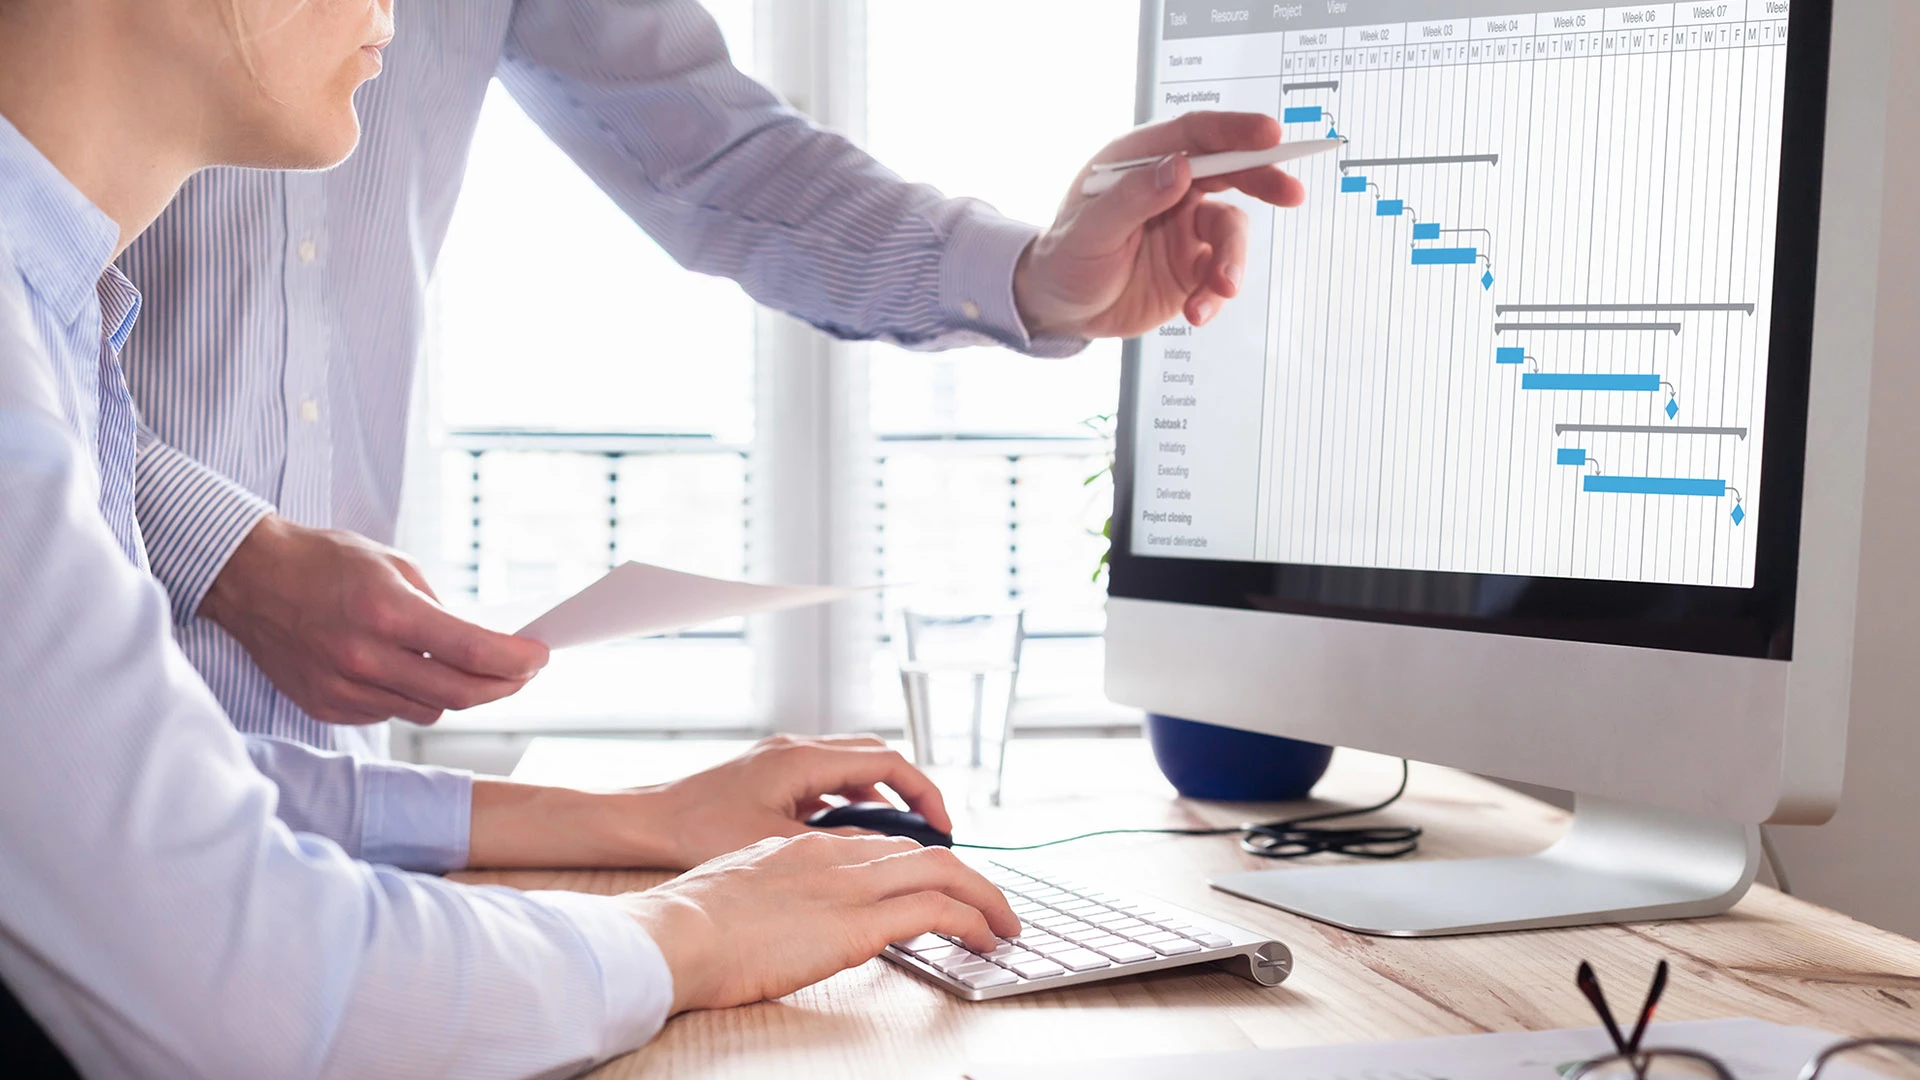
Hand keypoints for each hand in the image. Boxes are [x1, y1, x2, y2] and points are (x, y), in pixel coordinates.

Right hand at [201, 514, 548, 725]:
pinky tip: (407, 671)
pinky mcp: (327, 707)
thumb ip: (438, 609)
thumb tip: (480, 644)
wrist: (250, 579)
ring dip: (456, 692)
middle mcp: (364, 657)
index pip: (472, 652)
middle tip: (522, 673)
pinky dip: (410, 695)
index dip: (516, 661)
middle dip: (503, 685)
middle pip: (460, 693)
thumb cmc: (323, 562)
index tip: (539, 657)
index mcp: (387, 612)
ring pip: (428, 709)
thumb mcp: (394, 565)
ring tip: (465, 668)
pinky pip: (390, 713)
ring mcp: (343, 688)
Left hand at [463, 734, 955, 870]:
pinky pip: (827, 777)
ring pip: (852, 764)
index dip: (924, 792)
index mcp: (804, 759)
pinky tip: (849, 833)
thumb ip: (833, 846)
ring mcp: (783, 758)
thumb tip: (884, 856)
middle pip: (876, 755)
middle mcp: (797, 748)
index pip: (887, 760)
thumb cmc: (697, 831)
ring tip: (899, 834)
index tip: (943, 825)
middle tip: (932, 828)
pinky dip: (850, 798)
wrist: (646, 822)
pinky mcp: (770, 774)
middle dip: (911, 790)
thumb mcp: (775, 844)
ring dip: (881, 794)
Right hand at [618, 833, 1019, 1012]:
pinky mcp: (859, 922)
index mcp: (801, 847)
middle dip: (964, 877)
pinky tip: (986, 938)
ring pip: (943, 872)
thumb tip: (784, 918)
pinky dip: (972, 920)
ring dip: (983, 897)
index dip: (915, 866)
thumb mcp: (736, 892)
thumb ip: (771, 894)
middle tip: (989, 904)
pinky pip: (937, 910)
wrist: (675, 934)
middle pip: (920, 853)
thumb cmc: (687, 925)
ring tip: (1003, 924)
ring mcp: (849, 885)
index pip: (877, 846)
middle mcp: (833, 855)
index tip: (934, 886)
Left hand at [1012, 111, 1307, 338]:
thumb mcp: (1088, 230)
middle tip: (1291, 193)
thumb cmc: (1065, 258)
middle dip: (1264, 180)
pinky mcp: (1193, 266)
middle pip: (1230, 170)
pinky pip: (1221, 274)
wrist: (1061, 310)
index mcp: (1141, 162)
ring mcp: (1185, 227)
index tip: (1269, 135)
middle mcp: (1170, 188)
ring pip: (1231, 231)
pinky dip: (1216, 294)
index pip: (1194, 134)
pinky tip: (1197, 313)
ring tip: (1220, 290)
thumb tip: (1179, 168)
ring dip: (1232, 261)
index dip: (1234, 130)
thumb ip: (1132, 198)